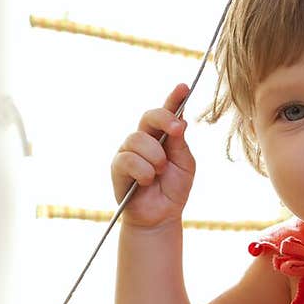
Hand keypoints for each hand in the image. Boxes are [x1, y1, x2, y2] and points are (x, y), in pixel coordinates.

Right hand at [111, 84, 195, 228]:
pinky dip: (142, 171)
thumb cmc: (173, 189)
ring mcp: (129, 151)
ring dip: (155, 157)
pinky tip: (147, 180)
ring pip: (138, 139)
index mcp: (164, 136)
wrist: (161, 216)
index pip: (168, 112)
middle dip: (164, 119)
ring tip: (160, 172)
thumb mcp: (185, 165)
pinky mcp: (118, 166)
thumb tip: (180, 122)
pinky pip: (127, 159)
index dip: (174, 98)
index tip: (184, 87)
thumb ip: (181, 144)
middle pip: (149, 116)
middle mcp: (145, 139)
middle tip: (177, 131)